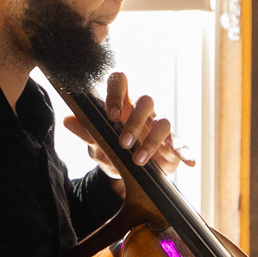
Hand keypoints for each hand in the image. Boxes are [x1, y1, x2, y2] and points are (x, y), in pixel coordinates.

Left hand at [64, 71, 188, 176]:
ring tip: (138, 160)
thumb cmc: (112, 150)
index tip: (111, 115)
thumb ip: (86, 132)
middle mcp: (143, 111)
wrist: (126, 173)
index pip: (120, 83)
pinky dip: (186, 151)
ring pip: (163, 122)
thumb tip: (68, 120)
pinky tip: (189, 162)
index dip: (117, 94)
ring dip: (151, 141)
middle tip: (123, 143)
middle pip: (147, 100)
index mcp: (122, 103)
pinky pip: (181, 144)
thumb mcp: (96, 144)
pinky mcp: (172, 145)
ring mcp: (159, 127)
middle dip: (135, 122)